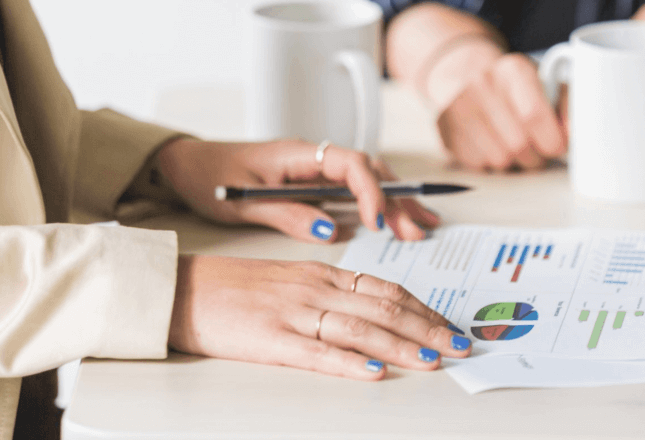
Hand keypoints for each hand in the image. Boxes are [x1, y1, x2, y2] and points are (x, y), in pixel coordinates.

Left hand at [155, 139, 438, 241]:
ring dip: (396, 201)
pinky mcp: (315, 181)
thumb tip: (331, 229)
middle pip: (370, 170)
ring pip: (369, 179)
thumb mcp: (244, 202)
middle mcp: (314, 157)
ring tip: (422, 226)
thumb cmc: (211, 177)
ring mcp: (317, 168)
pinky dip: (380, 204)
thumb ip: (288, 214)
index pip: (351, 164)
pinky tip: (398, 221)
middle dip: (396, 199)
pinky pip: (355, 189)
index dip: (371, 192)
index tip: (379, 222)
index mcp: (299, 154)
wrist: (188, 164)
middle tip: (416, 230)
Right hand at [170, 256, 470, 379]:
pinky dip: (350, 363)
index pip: (387, 289)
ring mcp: (294, 313)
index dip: (424, 309)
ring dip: (403, 346)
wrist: (183, 288)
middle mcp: (316, 289)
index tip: (451, 326)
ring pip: (361, 328)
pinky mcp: (270, 339)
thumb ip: (332, 292)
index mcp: (323, 273)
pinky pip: (317, 351)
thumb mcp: (292, 279)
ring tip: (433, 361)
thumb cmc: (236, 287)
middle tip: (461, 347)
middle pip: (384, 307)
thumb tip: (373, 310)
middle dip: (429, 329)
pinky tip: (374, 372)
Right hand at [436, 53, 567, 170]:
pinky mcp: (446, 130)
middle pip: (519, 144)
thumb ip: (568, 107)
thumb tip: (573, 135)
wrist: (466, 74)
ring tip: (515, 145)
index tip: (557, 145)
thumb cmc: (516, 86)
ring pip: (500, 160)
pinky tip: (493, 145)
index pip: (534, 115)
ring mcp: (458, 108)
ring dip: (515, 162)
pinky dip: (492, 163)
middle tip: (538, 149)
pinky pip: (479, 165)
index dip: (552, 140)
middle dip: (536, 156)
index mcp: (513, 69)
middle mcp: (482, 84)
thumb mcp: (547, 83)